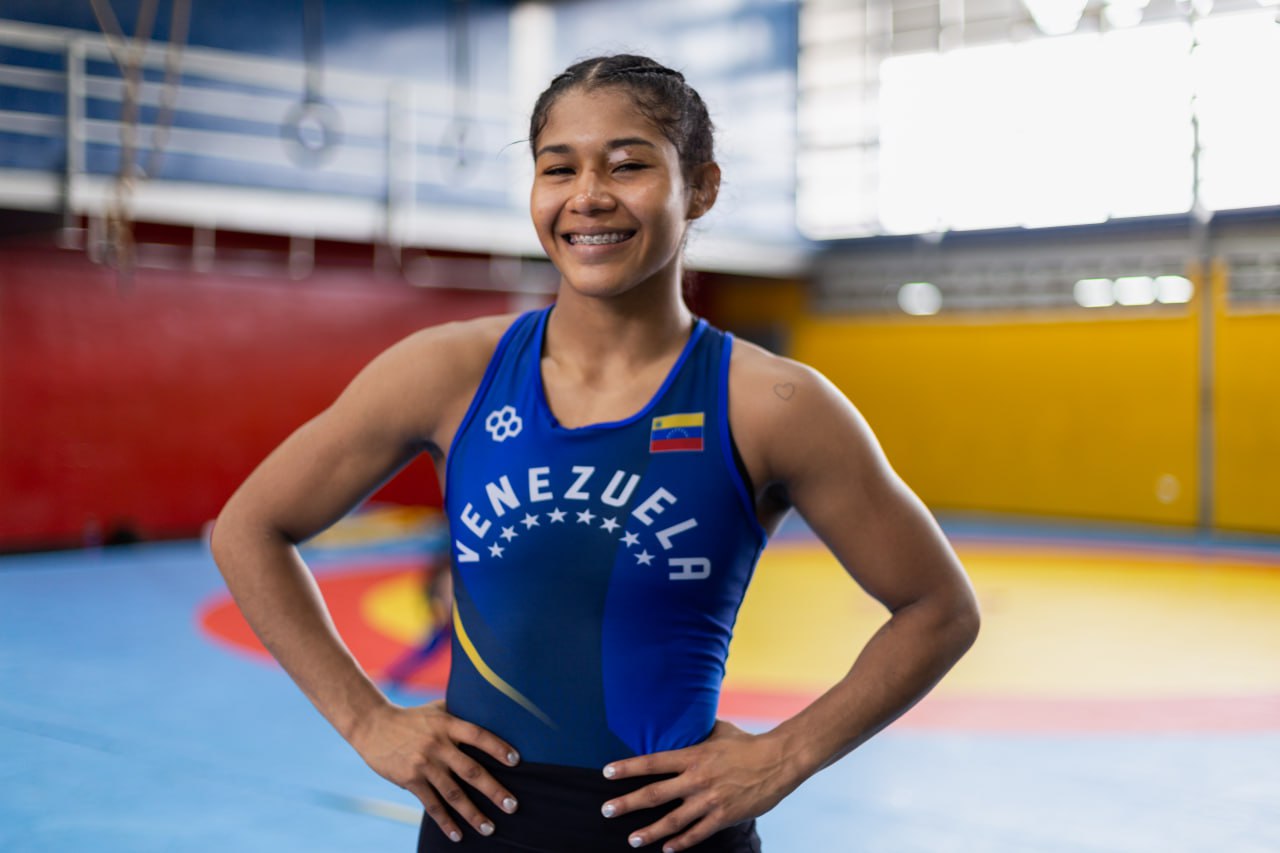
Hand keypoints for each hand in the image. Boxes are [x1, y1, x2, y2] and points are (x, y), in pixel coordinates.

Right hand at [349, 699, 520, 841]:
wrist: (373, 726)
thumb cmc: (412, 718)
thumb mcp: (437, 709)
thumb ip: (460, 713)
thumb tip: (492, 709)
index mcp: (448, 725)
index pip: (478, 735)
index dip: (497, 747)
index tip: (516, 761)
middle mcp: (438, 745)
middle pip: (471, 770)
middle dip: (493, 790)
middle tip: (512, 806)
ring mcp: (424, 764)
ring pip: (453, 793)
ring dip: (472, 813)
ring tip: (489, 828)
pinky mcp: (410, 780)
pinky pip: (431, 804)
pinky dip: (445, 821)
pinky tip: (457, 835)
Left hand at [599, 720, 801, 851]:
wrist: (779, 760)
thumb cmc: (747, 743)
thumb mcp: (719, 731)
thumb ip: (697, 732)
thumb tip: (683, 723)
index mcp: (693, 756)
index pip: (652, 762)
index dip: (627, 767)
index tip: (606, 773)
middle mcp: (697, 779)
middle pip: (654, 795)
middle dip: (627, 803)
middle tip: (606, 810)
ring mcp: (710, 800)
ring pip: (672, 821)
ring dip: (649, 832)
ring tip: (632, 839)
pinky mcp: (724, 816)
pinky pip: (697, 833)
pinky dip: (680, 843)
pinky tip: (666, 849)